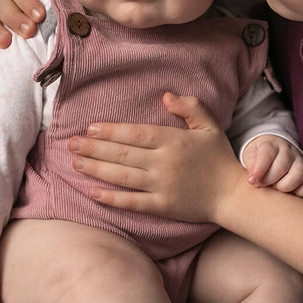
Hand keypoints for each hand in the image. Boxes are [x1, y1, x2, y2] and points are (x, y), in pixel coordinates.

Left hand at [68, 93, 245, 223]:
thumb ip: (190, 107)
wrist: (231, 194)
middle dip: (94, 148)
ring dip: (96, 169)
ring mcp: (162, 186)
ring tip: (76, 163)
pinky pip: (131, 202)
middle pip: (122, 154)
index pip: (134, 133)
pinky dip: (111, 198)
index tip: (90, 128)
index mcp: (173, 141)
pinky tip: (93, 192)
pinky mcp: (162, 206)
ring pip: (122, 177)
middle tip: (71, 144)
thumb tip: (165, 96)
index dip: (110, 130)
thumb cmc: (218, 158)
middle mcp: (164, 162)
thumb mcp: (209, 125)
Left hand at [241, 135, 302, 196]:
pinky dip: (299, 192)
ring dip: (284, 187)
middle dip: (268, 180)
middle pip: (281, 167)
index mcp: (271, 144)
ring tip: (274, 188)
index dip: (258, 169)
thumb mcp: (250, 156)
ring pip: (298, 175)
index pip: (267, 154)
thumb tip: (253, 178)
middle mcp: (288, 151)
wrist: (274, 151)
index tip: (251, 181)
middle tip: (261, 185)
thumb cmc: (258, 157)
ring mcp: (300, 161)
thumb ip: (250, 165)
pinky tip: (288, 193)